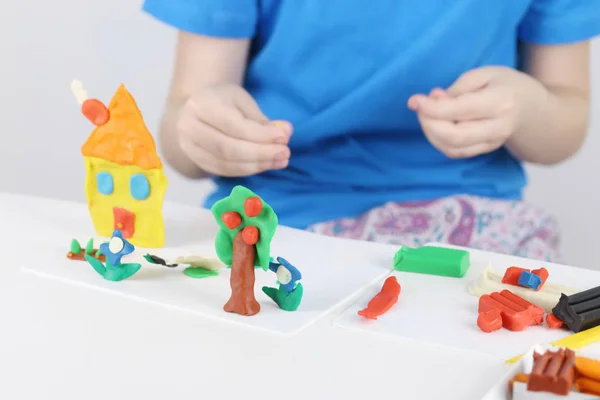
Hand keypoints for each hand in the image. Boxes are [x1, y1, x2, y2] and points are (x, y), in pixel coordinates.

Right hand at [176, 84, 291, 176]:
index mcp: (201, 105)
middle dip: (261, 153)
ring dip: (258, 165)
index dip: (261, 135)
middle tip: (285, 153)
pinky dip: (248, 170)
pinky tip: (266, 165)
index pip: (234, 125)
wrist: (196, 111)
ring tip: (281, 160)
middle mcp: (189, 127)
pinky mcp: (198, 162)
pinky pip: (225, 171)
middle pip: (228, 148)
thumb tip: (286, 132)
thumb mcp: (242, 101)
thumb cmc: (223, 102)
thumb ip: (261, 120)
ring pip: (227, 163)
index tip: (284, 137)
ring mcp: (191, 148)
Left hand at [407, 66, 541, 158]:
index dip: (431, 107)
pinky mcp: (484, 151)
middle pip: (454, 136)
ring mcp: (492, 143)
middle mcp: (498, 127)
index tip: (414, 100)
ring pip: (452, 148)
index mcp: (500, 102)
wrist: (535, 110)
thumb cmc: (507, 86)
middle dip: (428, 123)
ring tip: (429, 113)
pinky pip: (455, 152)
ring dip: (431, 132)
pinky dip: (438, 140)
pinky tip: (436, 124)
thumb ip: (458, 88)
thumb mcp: (486, 74)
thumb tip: (432, 102)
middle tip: (421, 106)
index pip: (459, 111)